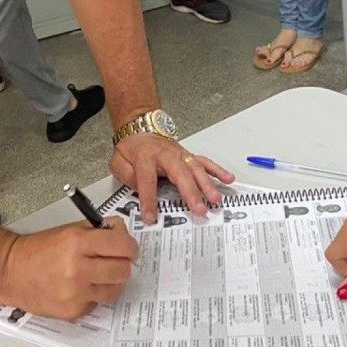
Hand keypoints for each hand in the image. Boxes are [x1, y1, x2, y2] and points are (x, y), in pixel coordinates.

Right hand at [0, 217, 136, 319]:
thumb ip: (99, 230)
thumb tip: (123, 234)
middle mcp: (78, 269)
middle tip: (115, 261)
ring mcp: (75, 293)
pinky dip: (94, 295)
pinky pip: (98, 303)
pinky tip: (80, 287)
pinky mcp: (73, 311)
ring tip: (98, 274)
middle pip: (123, 270)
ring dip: (111, 281)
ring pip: (115, 290)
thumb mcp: (70, 229)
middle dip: (122, 264)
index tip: (129, 248)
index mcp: (78, 243)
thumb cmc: (39, 249)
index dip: (130, 246)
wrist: (11, 271)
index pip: (122, 245)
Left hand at [110, 134, 234, 223]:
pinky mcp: (189, 155)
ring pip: (196, 169)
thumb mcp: (118, 161)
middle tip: (201, 210)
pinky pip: (205, 162)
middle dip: (191, 193)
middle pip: (181, 175)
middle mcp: (167, 155)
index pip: (147, 181)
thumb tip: (140, 191)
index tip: (151, 218)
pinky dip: (218, 170)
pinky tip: (229, 179)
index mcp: (146, 157)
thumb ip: (127, 176)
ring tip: (216, 199)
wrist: (141, 128)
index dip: (149, 200)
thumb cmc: (131, 148)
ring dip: (208, 185)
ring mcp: (181, 155)